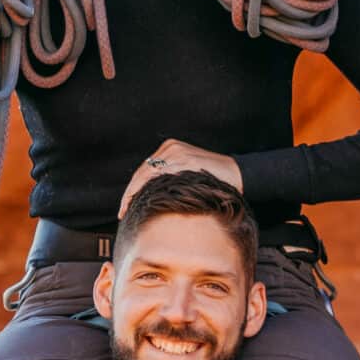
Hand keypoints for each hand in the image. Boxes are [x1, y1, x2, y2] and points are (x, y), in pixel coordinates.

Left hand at [117, 140, 243, 215]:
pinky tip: (143, 201)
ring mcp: (177, 152)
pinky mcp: (185, 159)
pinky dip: (150, 189)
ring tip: (128, 210)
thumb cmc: (212, 180)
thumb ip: (169, 180)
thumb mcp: (186, 176)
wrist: (237, 174)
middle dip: (130, 193)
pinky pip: (162, 176)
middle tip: (122, 212)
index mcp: (169, 149)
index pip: (144, 170)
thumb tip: (149, 199)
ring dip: (136, 193)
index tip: (124, 206)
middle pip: (142, 172)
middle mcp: (170, 148)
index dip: (132, 189)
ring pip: (148, 174)